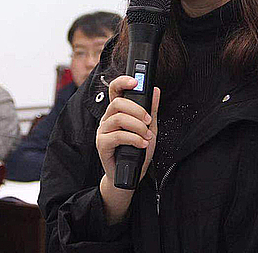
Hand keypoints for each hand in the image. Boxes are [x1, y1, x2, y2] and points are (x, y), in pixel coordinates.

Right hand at [95, 75, 159, 223]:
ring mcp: (103, 131)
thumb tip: (155, 91)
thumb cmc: (138, 152)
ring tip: (147, 136)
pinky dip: (134, 138)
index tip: (136, 81)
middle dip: (137, 110)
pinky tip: (142, 143)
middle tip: (147, 120)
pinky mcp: (102, 144)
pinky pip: (117, 135)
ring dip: (137, 126)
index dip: (123, 82)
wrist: (130, 176)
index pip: (115, 90)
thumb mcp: (149, 128)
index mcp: (117, 112)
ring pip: (118, 118)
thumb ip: (151, 110)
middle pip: (117, 103)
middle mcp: (107, 119)